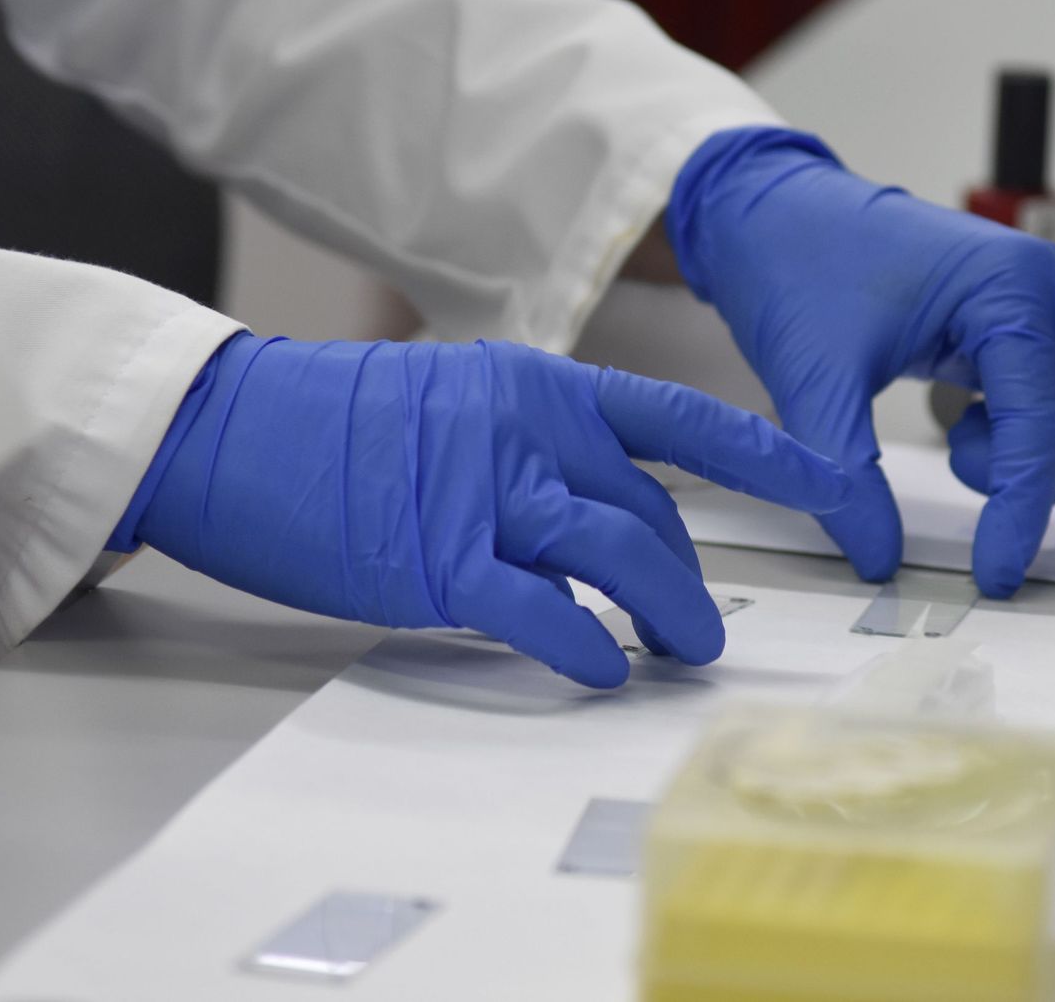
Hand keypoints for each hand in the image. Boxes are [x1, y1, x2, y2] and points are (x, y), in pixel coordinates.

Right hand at [120, 335, 850, 686]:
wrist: (225, 430)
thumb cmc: (333, 425)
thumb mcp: (455, 404)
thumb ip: (535, 449)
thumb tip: (600, 514)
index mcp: (540, 385)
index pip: (679, 421)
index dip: (765, 457)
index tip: (829, 486)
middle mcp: (528, 429)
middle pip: (651, 513)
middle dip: (689, 578)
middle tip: (700, 626)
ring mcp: (485, 492)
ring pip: (620, 556)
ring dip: (666, 614)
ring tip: (679, 652)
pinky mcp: (439, 560)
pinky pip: (542, 613)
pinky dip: (584, 647)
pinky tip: (601, 668)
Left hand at [667, 128, 1054, 595]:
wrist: (772, 212)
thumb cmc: (796, 268)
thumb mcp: (812, 378)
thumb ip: (847, 472)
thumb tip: (877, 558)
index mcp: (1009, 287)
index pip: (1046, 421)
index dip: (1023, 508)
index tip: (994, 573)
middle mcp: (1047, 289)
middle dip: (1054, 474)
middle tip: (969, 482)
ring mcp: (1045, 304)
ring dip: (1044, 455)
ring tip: (957, 442)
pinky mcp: (1027, 324)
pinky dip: (1030, 434)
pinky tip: (960, 423)